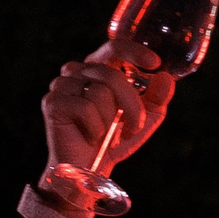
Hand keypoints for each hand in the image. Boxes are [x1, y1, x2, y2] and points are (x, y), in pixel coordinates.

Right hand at [41, 46, 173, 179]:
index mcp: (98, 68)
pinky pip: (85, 108)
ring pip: (100, 92)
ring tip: (109, 136)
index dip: (135, 51)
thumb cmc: (113, 141)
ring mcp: (62, 85)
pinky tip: (92, 138)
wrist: (88, 169)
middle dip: (131, 105)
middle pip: (112, 75)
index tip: (155, 63)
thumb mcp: (143, 120)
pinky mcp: (52, 102)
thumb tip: (166, 78)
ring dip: (111, 121)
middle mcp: (77, 71)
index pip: (115, 48)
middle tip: (134, 127)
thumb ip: (157, 98)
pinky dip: (95, 128)